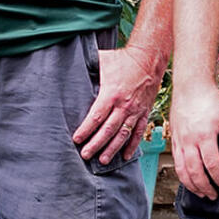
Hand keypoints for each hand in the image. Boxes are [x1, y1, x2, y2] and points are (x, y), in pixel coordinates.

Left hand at [72, 45, 162, 164]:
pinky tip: (125, 155)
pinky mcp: (144, 112)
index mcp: (111, 94)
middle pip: (108, 130)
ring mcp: (135, 110)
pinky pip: (138, 131)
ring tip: (103, 160)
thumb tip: (69, 68)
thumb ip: (87, 67)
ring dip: (112, 148)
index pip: (96, 117)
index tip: (77, 139)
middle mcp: (124, 105)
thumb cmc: (124, 58)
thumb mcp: (102, 60)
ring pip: (123, 134)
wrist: (149, 58)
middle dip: (96, 144)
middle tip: (86, 155)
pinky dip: (132, 145)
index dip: (85, 130)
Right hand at [168, 83, 218, 198]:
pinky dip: (182, 175)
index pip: (212, 165)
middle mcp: (189, 140)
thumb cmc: (210, 99)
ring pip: (182, 170)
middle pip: (195, 172)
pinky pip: (176, 162)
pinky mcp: (174, 139)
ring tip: (201, 193)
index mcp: (205, 135)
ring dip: (192, 185)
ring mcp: (179, 140)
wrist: (190, 86)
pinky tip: (189, 180)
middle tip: (214, 195)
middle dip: (205, 187)